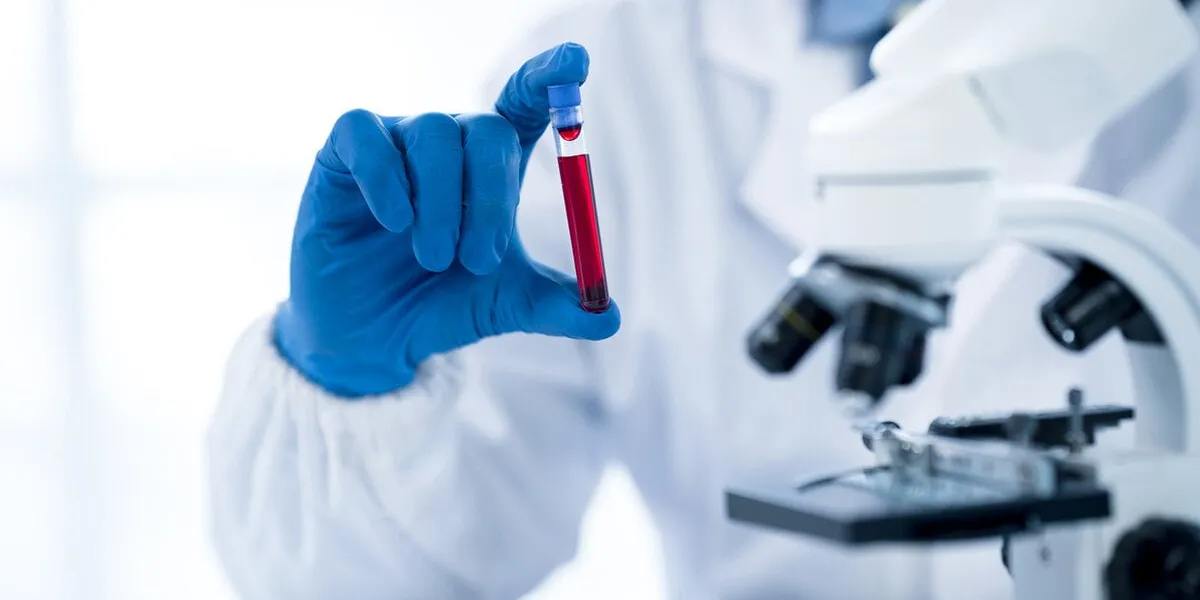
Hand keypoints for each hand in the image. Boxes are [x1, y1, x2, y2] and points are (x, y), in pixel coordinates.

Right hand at [274, 43, 619, 396]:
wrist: (372, 336)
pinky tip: (394, 223)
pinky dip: (386, 179)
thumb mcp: (506, 306)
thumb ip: (557, 305)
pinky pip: (367, 137)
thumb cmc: (442, 305)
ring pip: (433, 135)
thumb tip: (611, 317)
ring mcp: (396, 141)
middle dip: (491, 196)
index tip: (578, 62)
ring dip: (442, 205)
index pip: (526, 101)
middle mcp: (450, 143)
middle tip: (479, 260)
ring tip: (436, 260)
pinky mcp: (343, 152)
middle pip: (486, 129)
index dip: (549, 77)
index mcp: (494, 165)